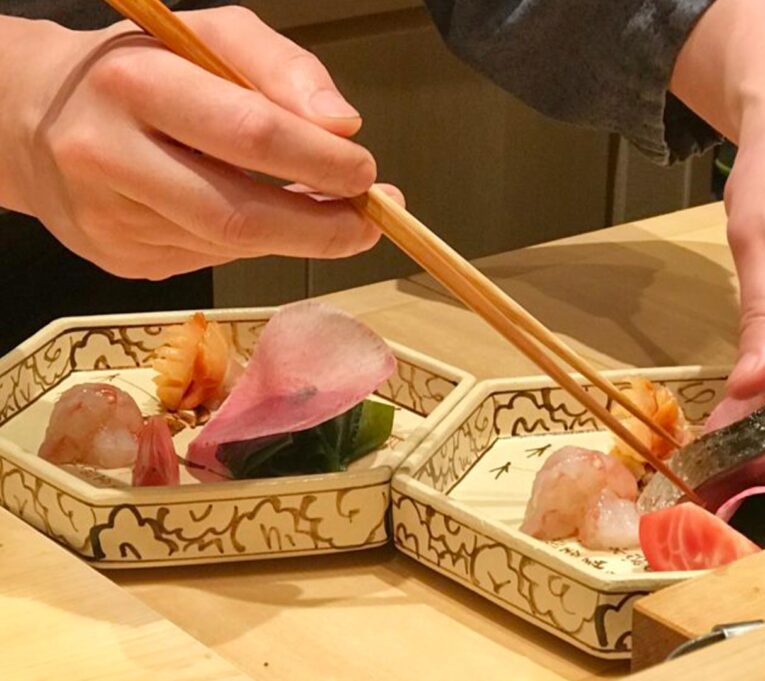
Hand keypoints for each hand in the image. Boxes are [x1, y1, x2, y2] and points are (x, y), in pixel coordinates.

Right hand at [0, 8, 399, 279]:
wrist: (30, 119)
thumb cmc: (140, 68)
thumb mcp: (207, 36)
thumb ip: (280, 68)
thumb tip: (342, 125)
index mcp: (137, 83)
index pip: (249, 134)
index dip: (319, 161)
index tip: (366, 171)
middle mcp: (111, 156)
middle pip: (240, 215)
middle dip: (321, 227)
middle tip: (370, 223)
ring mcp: (110, 219)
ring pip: (229, 247)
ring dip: (295, 237)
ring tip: (330, 217)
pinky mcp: (118, 260)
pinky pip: (209, 259)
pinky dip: (251, 244)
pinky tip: (258, 218)